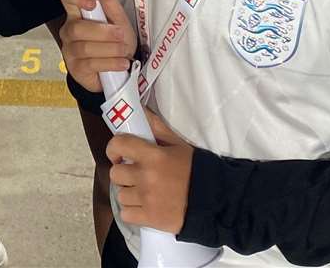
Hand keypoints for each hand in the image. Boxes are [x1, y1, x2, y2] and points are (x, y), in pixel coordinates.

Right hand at [58, 0, 137, 92]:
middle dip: (103, 32)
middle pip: (76, 28)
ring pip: (84, 47)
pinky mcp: (76, 68)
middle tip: (120, 34)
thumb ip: (108, 0)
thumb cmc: (116, 42)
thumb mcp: (118, 19)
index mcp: (78, 13)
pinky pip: (90, 64)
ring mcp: (70, 50)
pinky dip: (110, 63)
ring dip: (110, 49)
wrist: (119, 71)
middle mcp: (69, 30)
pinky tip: (120, 63)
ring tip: (123, 51)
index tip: (92, 2)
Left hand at [107, 108, 193, 232]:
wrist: (215, 201)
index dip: (114, 148)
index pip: (119, 145)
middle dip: (123, 173)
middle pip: (115, 173)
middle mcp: (146, 177)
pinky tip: (144, 207)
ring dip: (128, 193)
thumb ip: (157, 127)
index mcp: (153, 156)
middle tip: (135, 175)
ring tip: (142, 192)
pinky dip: (132, 212)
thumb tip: (140, 110)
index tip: (119, 154)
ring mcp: (147, 199)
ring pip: (120, 195)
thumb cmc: (196, 170)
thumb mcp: (178, 144)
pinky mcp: (150, 219)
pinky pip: (126, 215)